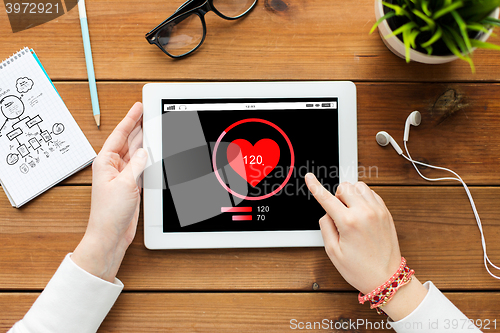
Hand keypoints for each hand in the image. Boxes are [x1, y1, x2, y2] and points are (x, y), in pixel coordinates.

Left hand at [72, 102, 147, 281]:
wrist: (111, 234)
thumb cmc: (110, 212)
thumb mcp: (126, 184)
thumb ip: (137, 164)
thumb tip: (144, 151)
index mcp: (105, 162)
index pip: (120, 134)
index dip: (130, 119)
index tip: (138, 107)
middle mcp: (113, 166)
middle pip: (129, 141)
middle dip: (139, 127)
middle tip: (149, 113)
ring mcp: (123, 176)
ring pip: (136, 153)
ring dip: (145, 142)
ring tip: (155, 127)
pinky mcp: (131, 185)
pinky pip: (141, 166)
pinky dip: (149, 159)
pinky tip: (155, 152)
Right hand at [305, 174, 426, 320]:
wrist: (387, 278)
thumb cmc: (360, 269)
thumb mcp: (333, 252)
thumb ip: (326, 227)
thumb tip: (327, 212)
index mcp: (349, 222)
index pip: (326, 198)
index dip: (315, 186)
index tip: (309, 177)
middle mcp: (365, 213)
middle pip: (344, 187)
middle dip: (337, 196)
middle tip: (338, 214)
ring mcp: (378, 211)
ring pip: (359, 186)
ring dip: (351, 195)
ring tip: (350, 212)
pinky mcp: (386, 212)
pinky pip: (372, 193)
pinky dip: (363, 198)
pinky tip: (361, 212)